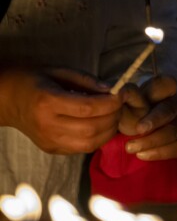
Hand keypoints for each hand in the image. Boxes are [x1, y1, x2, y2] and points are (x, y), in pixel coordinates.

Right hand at [0, 65, 123, 153]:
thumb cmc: (33, 80)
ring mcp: (49, 140)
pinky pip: (82, 149)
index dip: (109, 104)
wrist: (6, 99)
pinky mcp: (52, 149)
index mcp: (47, 102)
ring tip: (113, 117)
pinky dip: (97, 139)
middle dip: (112, 118)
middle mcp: (47, 125)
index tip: (120, 95)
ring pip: (89, 144)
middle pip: (91, 128)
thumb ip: (86, 81)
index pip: (87, 108)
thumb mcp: (58, 71)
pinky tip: (101, 127)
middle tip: (119, 107)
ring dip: (108, 131)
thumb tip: (111, 90)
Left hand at [123, 75, 176, 160]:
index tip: (145, 97)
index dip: (159, 88)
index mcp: (162, 91)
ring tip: (131, 147)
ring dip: (152, 141)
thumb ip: (124, 100)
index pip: (167, 84)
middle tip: (138, 129)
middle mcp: (175, 106)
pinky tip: (142, 155)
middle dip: (154, 120)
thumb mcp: (125, 104)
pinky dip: (159, 153)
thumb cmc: (130, 115)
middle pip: (169, 111)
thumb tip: (118, 95)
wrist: (133, 135)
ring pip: (172, 132)